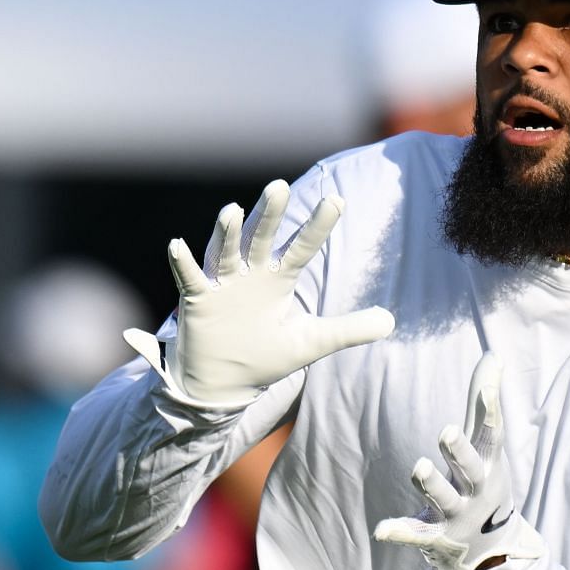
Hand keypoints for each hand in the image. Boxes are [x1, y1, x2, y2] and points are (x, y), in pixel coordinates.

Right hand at [125, 179, 394, 409]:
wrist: (223, 383)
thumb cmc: (266, 354)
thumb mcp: (311, 342)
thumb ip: (349, 329)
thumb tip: (391, 321)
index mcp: (279, 278)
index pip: (302, 247)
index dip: (317, 226)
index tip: (337, 200)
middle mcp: (250, 273)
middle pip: (261, 237)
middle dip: (269, 214)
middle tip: (279, 186)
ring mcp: (222, 285)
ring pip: (225, 251)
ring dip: (227, 232)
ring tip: (231, 210)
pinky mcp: (197, 302)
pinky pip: (190, 279)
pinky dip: (184, 263)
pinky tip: (178, 245)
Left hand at [375, 352, 544, 569]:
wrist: (490, 553)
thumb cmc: (481, 483)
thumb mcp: (486, 448)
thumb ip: (483, 404)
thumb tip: (493, 355)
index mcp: (488, 464)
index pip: (491, 436)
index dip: (491, 412)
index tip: (488, 390)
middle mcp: (475, 490)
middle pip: (470, 470)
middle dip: (459, 452)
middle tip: (446, 431)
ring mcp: (456, 515)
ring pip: (444, 499)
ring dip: (432, 484)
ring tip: (419, 466)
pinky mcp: (434, 536)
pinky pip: (416, 534)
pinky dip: (400, 532)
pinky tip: (381, 530)